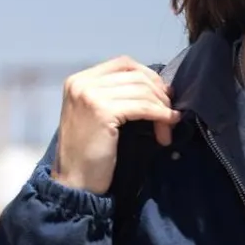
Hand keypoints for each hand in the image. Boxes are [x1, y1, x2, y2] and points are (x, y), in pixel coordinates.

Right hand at [51, 57, 181, 193]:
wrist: (74, 181)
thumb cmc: (90, 152)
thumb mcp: (99, 114)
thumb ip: (118, 95)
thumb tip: (158, 86)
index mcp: (79, 80)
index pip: (124, 64)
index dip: (150, 77)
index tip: (163, 96)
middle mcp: (81, 83)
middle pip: (136, 75)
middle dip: (159, 94)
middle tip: (169, 115)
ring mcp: (90, 95)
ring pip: (143, 90)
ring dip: (162, 108)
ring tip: (168, 126)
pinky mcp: (102, 111)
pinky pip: (143, 107)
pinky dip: (161, 115)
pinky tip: (167, 126)